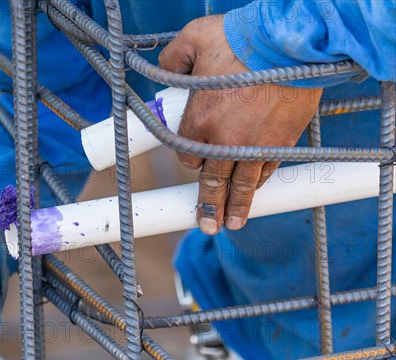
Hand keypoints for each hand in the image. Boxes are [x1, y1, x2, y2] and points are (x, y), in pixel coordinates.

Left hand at [159, 15, 321, 234]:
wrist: (290, 42)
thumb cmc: (239, 38)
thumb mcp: (194, 38)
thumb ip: (173, 58)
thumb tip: (165, 66)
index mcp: (198, 121)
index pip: (187, 156)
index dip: (189, 158)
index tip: (193, 157)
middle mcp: (223, 141)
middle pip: (212, 181)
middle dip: (208, 205)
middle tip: (206, 225)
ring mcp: (254, 145)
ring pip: (242, 184)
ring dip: (236, 206)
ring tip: (231, 224)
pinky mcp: (281, 142)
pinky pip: (267, 170)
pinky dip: (260, 182)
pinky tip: (256, 192)